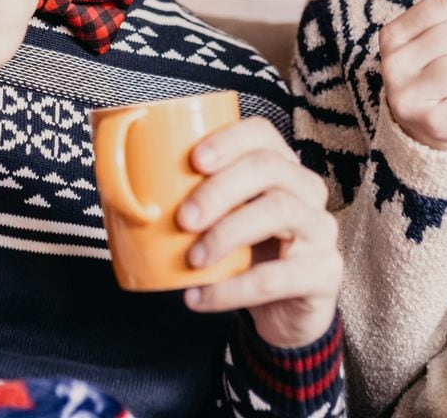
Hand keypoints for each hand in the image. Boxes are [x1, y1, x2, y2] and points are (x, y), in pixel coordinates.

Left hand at [177, 117, 340, 348]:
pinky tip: (200, 297)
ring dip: (228, 233)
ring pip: (280, 211)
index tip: (193, 159)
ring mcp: (321, 230)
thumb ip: (192, 202)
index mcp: (282, 166)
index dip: (229, 139)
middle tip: (183, 218)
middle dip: (221, 189)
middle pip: (269, 168)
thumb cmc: (246, 255)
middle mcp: (308, 190)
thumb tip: (121, 191)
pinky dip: (233, 288)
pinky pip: (279, 276)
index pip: (263, 134)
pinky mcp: (325, 273)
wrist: (285, 312)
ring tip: (193, 260)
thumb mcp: (223, 223)